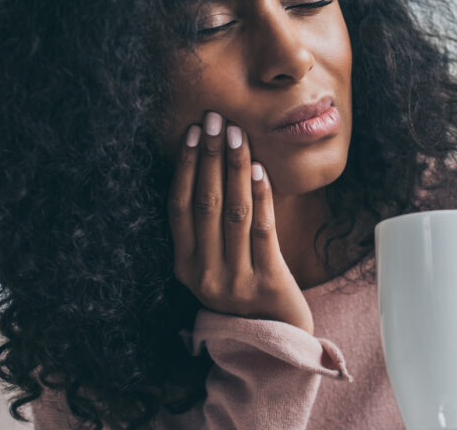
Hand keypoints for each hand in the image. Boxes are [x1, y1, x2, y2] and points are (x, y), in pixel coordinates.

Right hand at [168, 111, 314, 334]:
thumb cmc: (246, 287)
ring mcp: (234, 281)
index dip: (185, 167)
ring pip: (232, 213)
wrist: (278, 338)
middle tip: (215, 119)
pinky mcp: (267, 284)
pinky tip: (260, 169)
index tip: (193, 133)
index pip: (178, 207)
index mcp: (184, 267)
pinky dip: (260, 196)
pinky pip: (263, 230)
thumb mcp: (216, 262)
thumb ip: (208, 227)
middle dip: (210, 156)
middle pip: (205, 204)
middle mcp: (204, 275)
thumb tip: (210, 162)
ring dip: (234, 168)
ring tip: (237, 134)